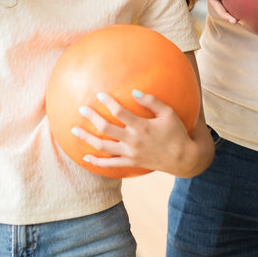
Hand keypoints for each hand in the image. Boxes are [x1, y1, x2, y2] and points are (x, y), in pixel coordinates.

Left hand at [71, 91, 203, 177]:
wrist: (182, 158)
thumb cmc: (176, 132)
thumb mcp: (168, 113)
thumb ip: (152, 101)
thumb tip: (134, 92)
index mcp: (142, 126)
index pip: (120, 112)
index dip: (108, 102)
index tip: (100, 94)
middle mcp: (133, 141)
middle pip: (107, 128)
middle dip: (92, 118)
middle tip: (82, 109)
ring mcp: (130, 154)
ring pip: (103, 147)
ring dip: (88, 138)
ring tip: (75, 130)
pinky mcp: (131, 163)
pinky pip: (110, 165)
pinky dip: (96, 162)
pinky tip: (85, 156)